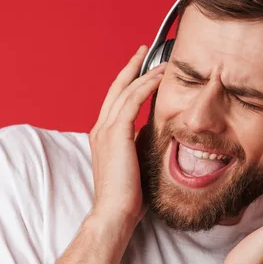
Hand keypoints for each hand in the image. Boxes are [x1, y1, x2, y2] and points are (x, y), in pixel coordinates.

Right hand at [88, 45, 166, 226]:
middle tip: (144, 50)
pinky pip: (132, 101)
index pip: (116, 99)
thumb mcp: (133, 162)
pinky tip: (159, 78)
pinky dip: (145, 86)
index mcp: (103, 135)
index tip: (142, 68)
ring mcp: (105, 130)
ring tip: (162, 62)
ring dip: (144, 73)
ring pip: (125, 90)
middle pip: (116, 87)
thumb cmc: (126, 195)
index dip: (128, 81)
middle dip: (131, 67)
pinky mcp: (116, 134)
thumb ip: (137, 142)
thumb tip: (150, 130)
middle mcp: (100, 128)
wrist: (114, 213)